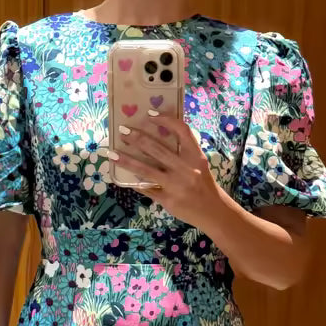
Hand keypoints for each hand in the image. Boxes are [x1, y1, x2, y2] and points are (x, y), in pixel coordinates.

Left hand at [113, 112, 220, 227]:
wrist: (212, 211)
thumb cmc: (203, 184)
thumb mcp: (199, 164)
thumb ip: (183, 152)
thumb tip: (156, 139)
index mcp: (195, 156)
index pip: (182, 131)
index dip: (166, 120)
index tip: (149, 114)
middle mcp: (186, 169)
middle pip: (158, 149)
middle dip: (138, 138)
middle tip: (123, 131)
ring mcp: (175, 185)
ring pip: (146, 170)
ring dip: (127, 161)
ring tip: (113, 154)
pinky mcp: (168, 200)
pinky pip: (147, 189)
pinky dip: (135, 183)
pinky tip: (124, 178)